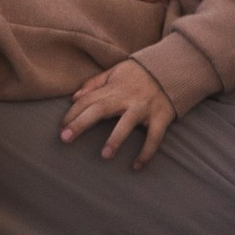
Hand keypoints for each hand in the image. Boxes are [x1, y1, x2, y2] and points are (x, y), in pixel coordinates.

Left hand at [60, 53, 177, 163]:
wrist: (173, 68)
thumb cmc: (140, 73)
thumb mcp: (116, 71)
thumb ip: (95, 83)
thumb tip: (74, 97)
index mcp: (114, 87)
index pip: (88, 100)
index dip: (72, 113)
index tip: (61, 128)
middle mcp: (127, 97)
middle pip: (100, 109)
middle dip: (81, 123)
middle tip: (65, 138)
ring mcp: (144, 108)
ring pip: (128, 123)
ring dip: (116, 139)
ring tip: (105, 156)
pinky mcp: (161, 117)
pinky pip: (154, 137)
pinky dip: (147, 152)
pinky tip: (136, 166)